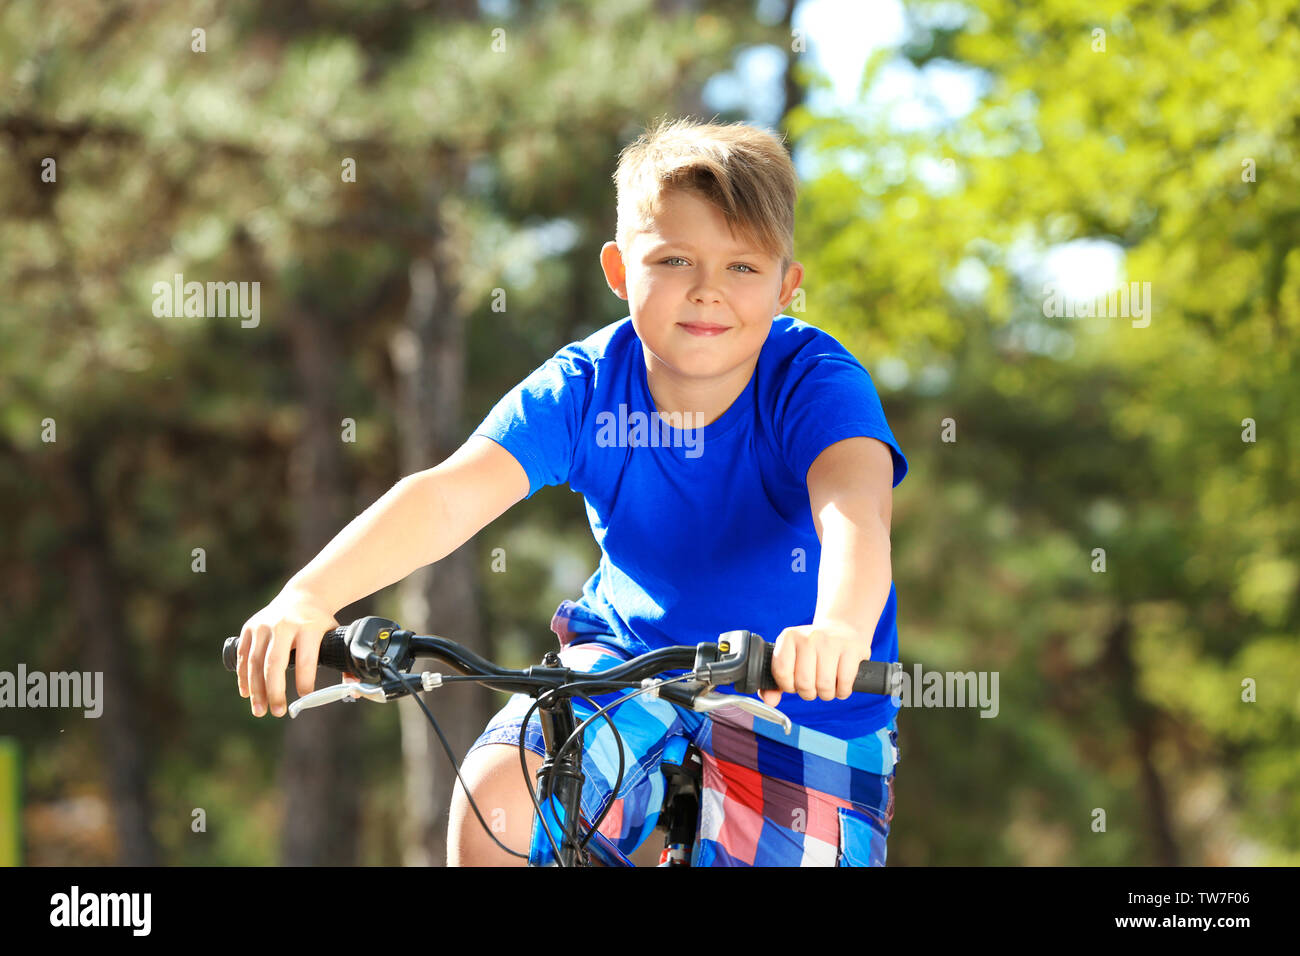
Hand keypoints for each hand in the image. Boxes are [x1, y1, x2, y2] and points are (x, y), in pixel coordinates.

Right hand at [235, 588, 339, 717]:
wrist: (303, 596)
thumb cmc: (320, 622)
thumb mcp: (335, 634)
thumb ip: (343, 661)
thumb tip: (353, 688)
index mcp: (309, 627)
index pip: (306, 659)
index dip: (305, 680)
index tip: (306, 696)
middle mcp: (284, 625)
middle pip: (275, 663)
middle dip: (274, 691)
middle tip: (277, 713)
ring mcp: (264, 625)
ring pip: (255, 661)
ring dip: (256, 689)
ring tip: (260, 710)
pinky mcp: (250, 627)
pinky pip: (243, 655)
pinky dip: (243, 676)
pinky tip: (246, 693)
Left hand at [758, 622, 871, 706]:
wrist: (842, 628)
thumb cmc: (812, 650)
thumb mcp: (791, 658)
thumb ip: (776, 682)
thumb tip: (769, 701)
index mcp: (788, 638)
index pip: (782, 672)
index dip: (789, 686)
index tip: (795, 684)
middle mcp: (809, 637)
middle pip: (804, 682)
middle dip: (809, 693)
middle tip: (813, 687)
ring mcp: (831, 641)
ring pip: (824, 685)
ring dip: (826, 694)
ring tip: (827, 686)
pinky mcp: (851, 648)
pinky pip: (844, 683)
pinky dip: (842, 692)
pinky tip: (840, 685)